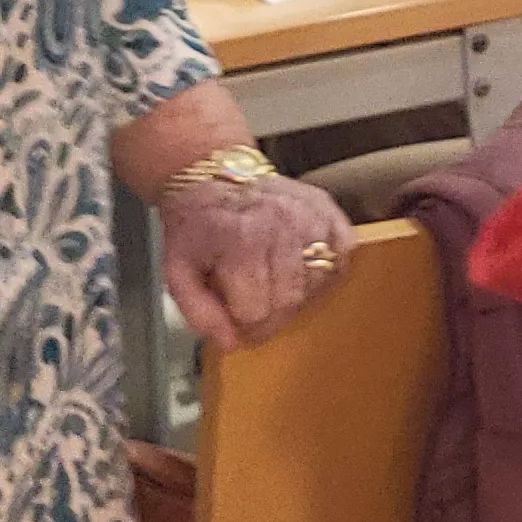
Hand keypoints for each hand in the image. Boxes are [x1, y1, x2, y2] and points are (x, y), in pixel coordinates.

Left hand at [159, 173, 353, 349]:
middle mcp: (280, 224)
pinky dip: (327, 266)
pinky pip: (343, 253)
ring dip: (297, 292)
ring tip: (274, 281)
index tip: (238, 319)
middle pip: (290, 300)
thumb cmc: (197, 226)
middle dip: (271, 314)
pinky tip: (301, 264)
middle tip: (256, 305)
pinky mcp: (327, 208)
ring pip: (318, 281)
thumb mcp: (178, 271)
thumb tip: (229, 344)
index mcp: (241, 241)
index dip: (246, 325)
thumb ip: (199, 313)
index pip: (258, 311)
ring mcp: (309, 214)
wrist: (212, 176)